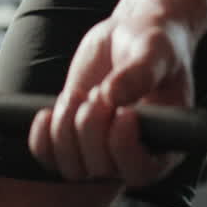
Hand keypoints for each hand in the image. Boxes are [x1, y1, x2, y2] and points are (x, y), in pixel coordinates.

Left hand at [29, 12, 194, 184]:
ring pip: (72, 168)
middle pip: (102, 169)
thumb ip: (140, 72)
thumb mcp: (155, 51)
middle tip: (98, 90)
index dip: (124, 148)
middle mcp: (132, 155)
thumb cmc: (155, 44)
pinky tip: (48, 111)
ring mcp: (100, 150)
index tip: (123, 112)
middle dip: (91, 128)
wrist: (130, 35)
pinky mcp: (73, 140)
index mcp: (164, 143)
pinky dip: (42, 138)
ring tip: (76, 94)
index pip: (141, 171)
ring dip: (64, 131)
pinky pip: (48, 157)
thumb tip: (113, 96)